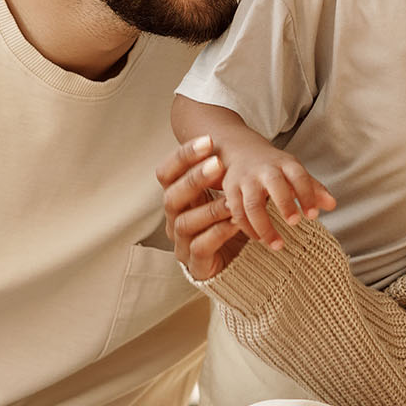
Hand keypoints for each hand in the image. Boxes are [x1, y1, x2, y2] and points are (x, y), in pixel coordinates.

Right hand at [158, 136, 248, 280]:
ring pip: (184, 222)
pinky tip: (235, 223)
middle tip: (217, 164)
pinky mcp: (196, 264)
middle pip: (171, 196)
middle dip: (194, 178)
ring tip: (232, 200)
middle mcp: (175, 219)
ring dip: (210, 209)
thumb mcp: (227, 195)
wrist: (239, 263)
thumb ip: (224, 176)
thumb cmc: (231, 222)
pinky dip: (218, 233)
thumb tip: (232, 145)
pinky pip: (200, 247)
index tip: (207, 141)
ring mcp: (183, 243)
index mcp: (179, 198)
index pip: (167, 173)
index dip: (183, 156)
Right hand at [211, 131, 336, 250]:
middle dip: (284, 204)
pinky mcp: (230, 190)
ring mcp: (245, 180)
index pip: (299, 176)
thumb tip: (332, 205)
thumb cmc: (274, 167)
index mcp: (285, 164)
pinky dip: (248, 228)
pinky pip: (237, 213)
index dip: (307, 195)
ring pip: (252, 204)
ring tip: (277, 245)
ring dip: (264, 226)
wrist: (240, 150)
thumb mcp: (294, 172)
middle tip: (294, 223)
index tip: (313, 216)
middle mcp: (264, 170)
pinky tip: (259, 239)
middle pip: (274, 185)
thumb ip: (313, 189)